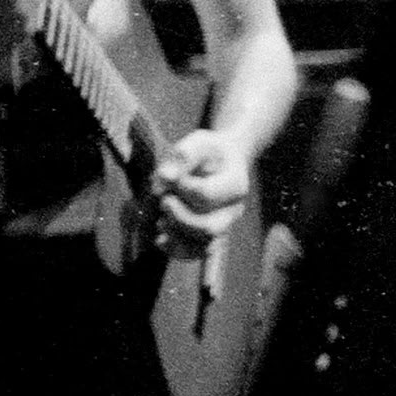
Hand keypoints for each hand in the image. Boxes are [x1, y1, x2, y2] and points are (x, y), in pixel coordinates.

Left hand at [151, 127, 253, 256]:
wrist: (222, 163)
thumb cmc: (209, 152)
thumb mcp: (198, 142)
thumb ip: (182, 156)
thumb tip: (164, 177)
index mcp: (235, 184)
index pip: (207, 194)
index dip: (182, 188)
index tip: (169, 176)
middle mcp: (233, 210)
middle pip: (209, 227)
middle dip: (179, 217)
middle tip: (164, 201)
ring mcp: (223, 226)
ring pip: (202, 245)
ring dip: (175, 236)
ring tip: (161, 221)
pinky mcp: (210, 237)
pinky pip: (195, 253)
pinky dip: (175, 250)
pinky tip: (160, 239)